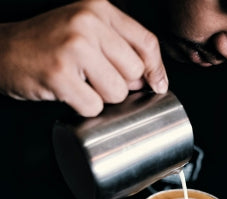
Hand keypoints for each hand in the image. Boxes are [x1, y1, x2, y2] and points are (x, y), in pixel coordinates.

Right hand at [0, 0, 167, 116]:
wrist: (4, 50)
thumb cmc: (47, 44)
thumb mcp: (85, 31)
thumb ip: (118, 47)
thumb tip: (149, 77)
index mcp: (99, 9)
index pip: (146, 43)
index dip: (156, 69)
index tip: (157, 85)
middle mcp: (88, 23)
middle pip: (134, 72)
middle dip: (120, 85)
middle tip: (96, 79)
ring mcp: (74, 47)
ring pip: (116, 92)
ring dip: (101, 98)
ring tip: (79, 83)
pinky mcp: (60, 74)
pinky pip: (93, 107)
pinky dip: (83, 107)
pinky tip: (68, 92)